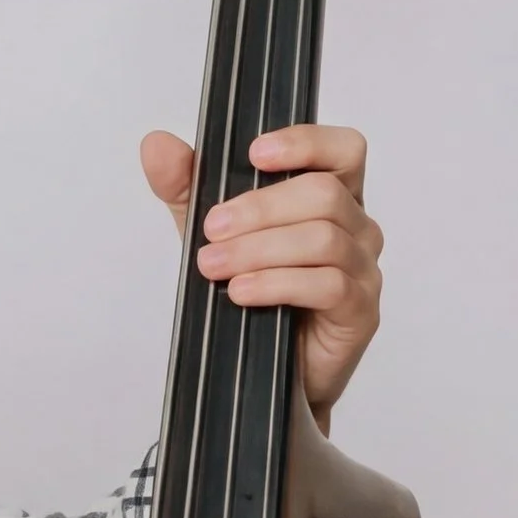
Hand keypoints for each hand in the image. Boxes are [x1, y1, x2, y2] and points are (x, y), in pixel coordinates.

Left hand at [140, 122, 382, 429]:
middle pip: (323, 193)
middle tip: (211, 230)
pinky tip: (241, 292)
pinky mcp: (359, 310)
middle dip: (259, 208)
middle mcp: (356, 226)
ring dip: (260, 249)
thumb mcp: (211, 233)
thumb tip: (155, 144)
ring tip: (214, 266)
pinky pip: (328, 284)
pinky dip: (277, 284)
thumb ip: (187, 188)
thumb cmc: (251, 295)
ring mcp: (362, 268)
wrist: (259, 374)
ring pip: (324, 238)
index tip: (253, 154)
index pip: (341, 151)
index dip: (306, 142)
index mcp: (331, 196)